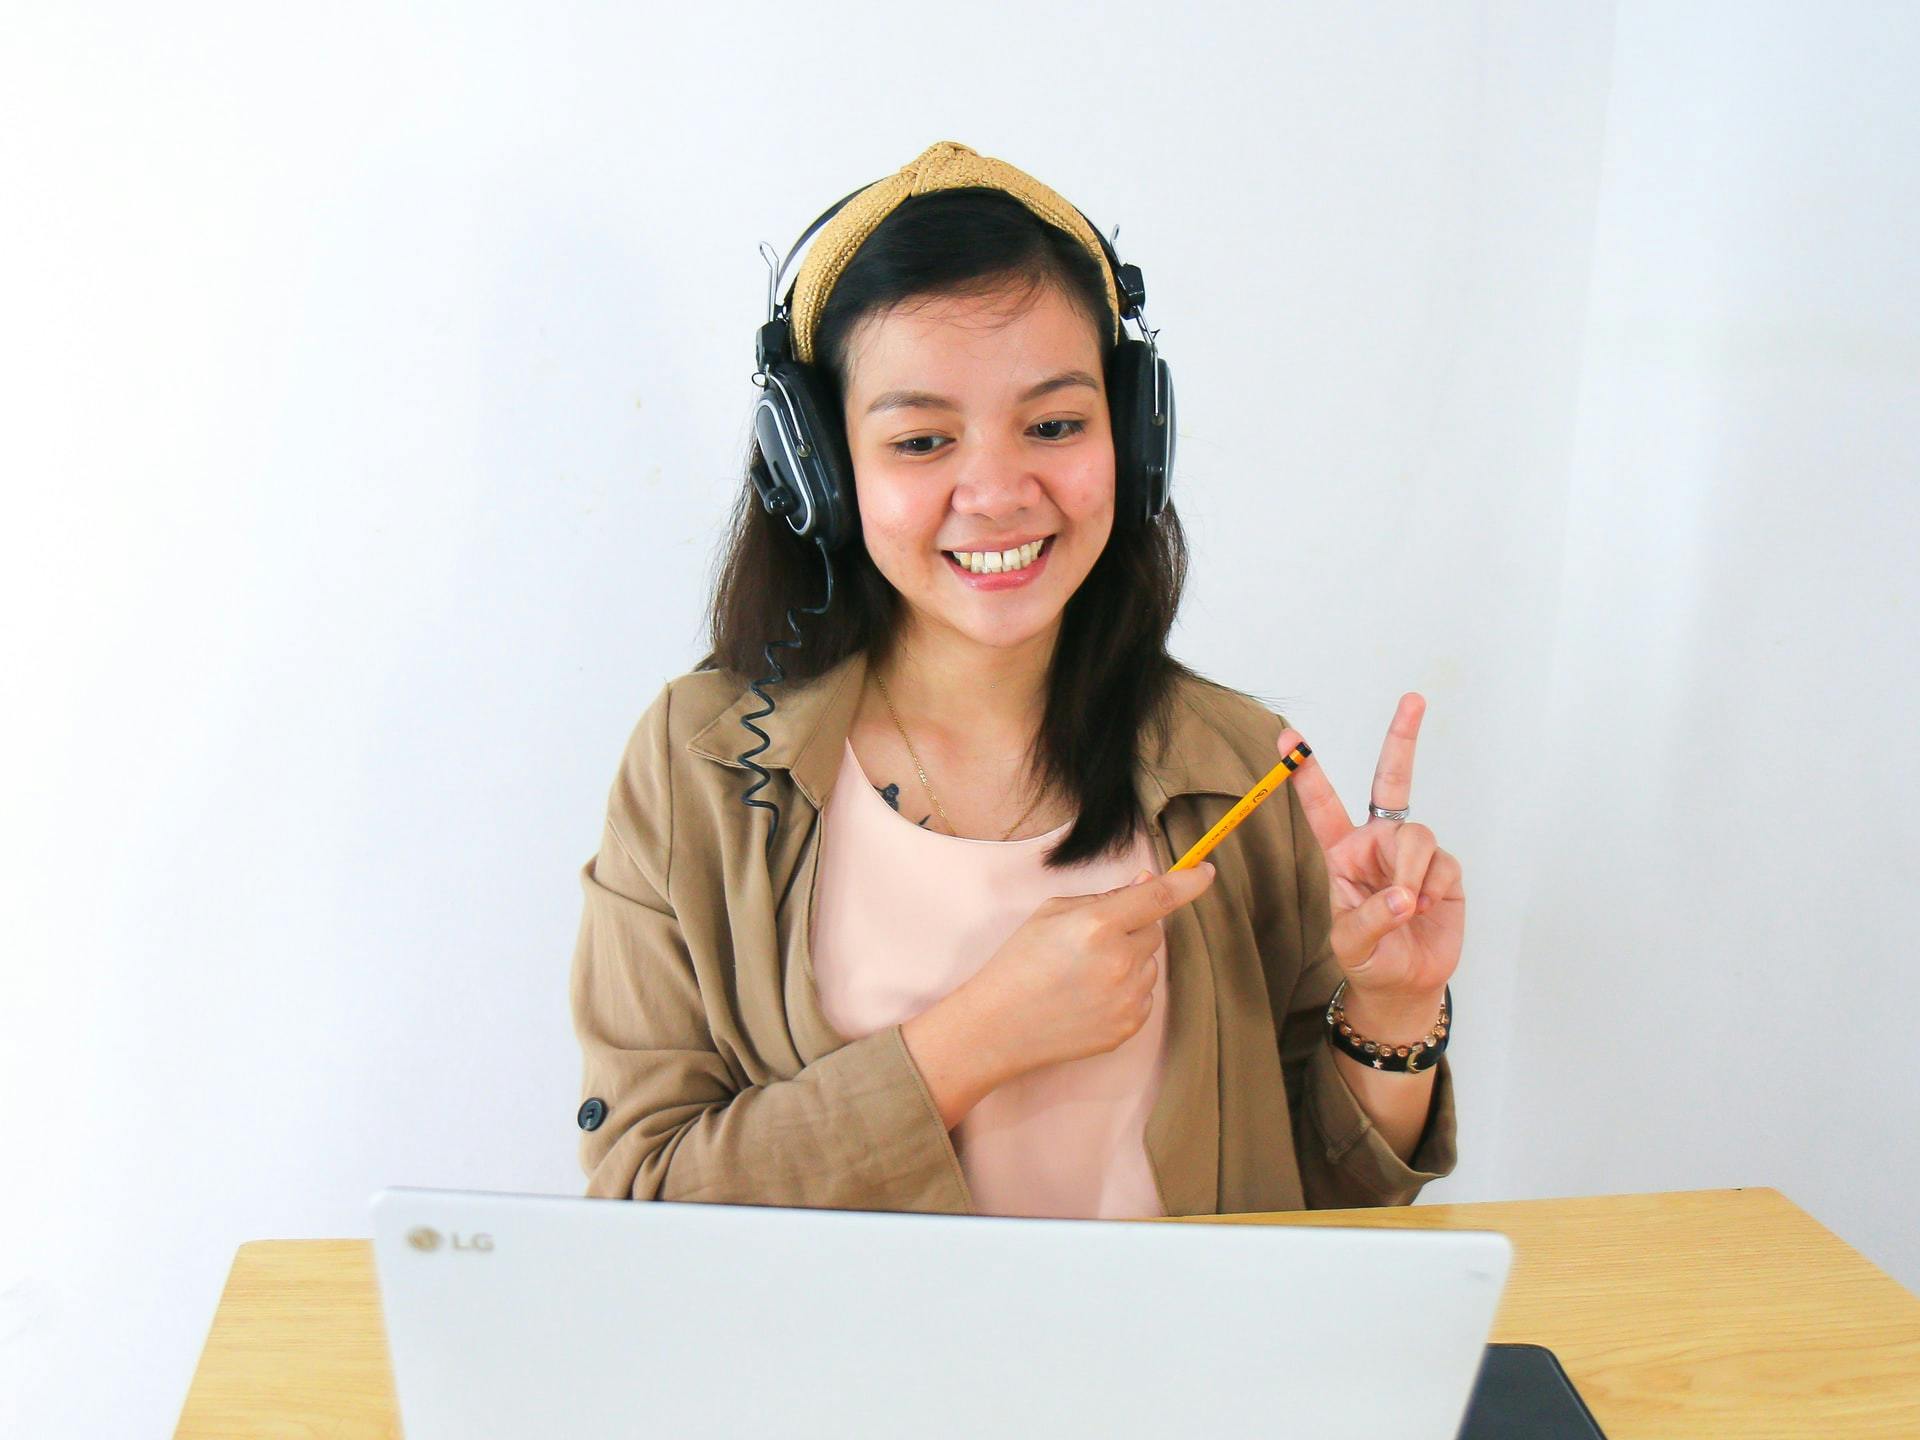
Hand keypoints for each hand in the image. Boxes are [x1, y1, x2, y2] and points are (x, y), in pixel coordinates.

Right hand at [964, 864, 1216, 1073]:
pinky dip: (1126, 990)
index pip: (1159, 897)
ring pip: (1150, 964)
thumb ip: (1105, 897)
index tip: (1206, 872)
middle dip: (1134, 928)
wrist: (999, 1027)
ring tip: (1085, 975)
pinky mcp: (1129, 1026)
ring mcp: (1127, 998)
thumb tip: (1147, 883)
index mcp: (1098, 925)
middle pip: (1155, 931)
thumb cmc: (1019, 964)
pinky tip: (1090, 997)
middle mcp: (1120, 961)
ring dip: (1130, 961)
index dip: (1189, 881)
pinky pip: (1144, 995)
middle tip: (1092, 941)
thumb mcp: (1051, 914)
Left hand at [1280, 694, 1464, 1011]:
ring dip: (1410, 871)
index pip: (1322, 805)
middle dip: (1402, 739)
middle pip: (1392, 782)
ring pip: (1417, 835)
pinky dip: (1431, 886)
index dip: (1307, 772)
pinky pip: (1441, 863)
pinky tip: (1424, 907)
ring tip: (1407, 906)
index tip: (1289, 736)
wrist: (1404, 985)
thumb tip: (1405, 896)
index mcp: (1343, 853)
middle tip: (1413, 700)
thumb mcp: (1352, 943)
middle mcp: (1377, 844)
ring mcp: (1412, 854)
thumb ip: (1372, 916)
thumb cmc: (1368, 959)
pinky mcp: (1444, 870)